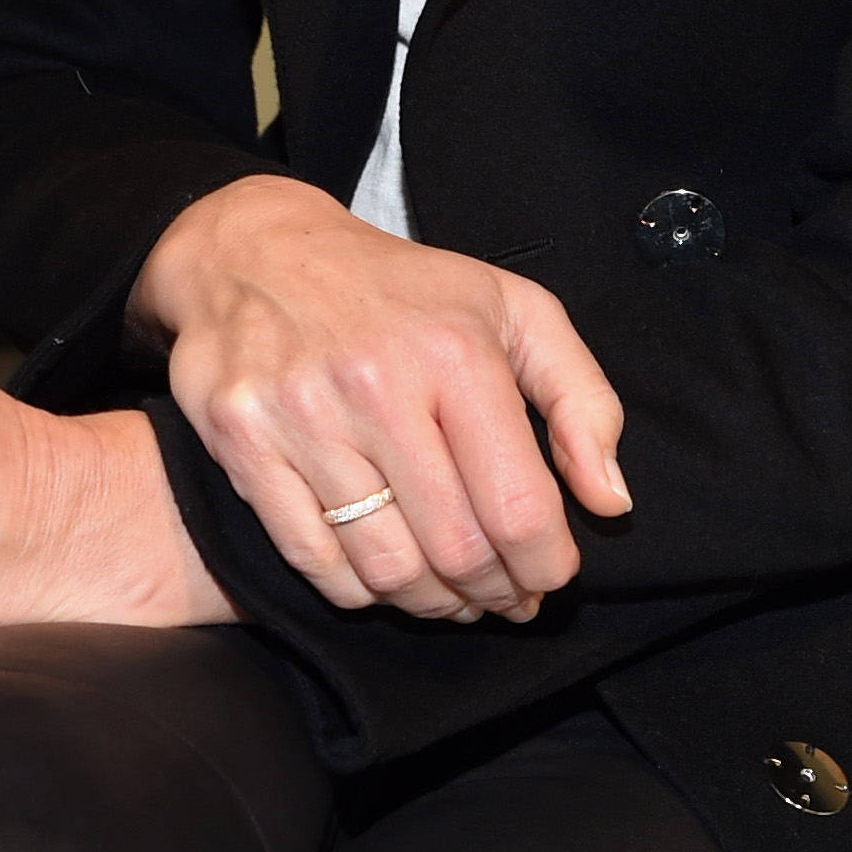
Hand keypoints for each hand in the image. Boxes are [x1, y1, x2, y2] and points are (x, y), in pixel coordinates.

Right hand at [130, 176, 628, 627]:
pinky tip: (387, 573)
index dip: (545, 567)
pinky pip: (314, 560)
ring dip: (432, 603)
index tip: (549, 578)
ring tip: (451, 595)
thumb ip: (581, 401)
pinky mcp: (241, 444)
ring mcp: (300, 417)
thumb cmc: (400, 291)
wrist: (257, 249)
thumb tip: (609, 502)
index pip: (517, 507)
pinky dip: (361, 588)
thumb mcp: (513, 310)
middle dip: (493, 593)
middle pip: (455, 550)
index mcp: (455, 353)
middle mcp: (375, 385)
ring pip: (385, 568)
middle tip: (503, 597)